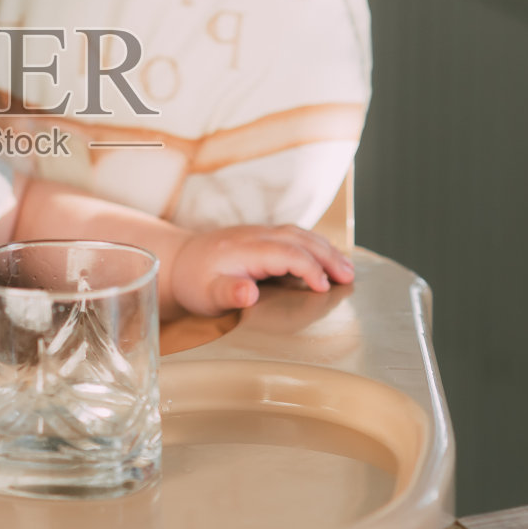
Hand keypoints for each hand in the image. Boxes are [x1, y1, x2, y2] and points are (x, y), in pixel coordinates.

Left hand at [169, 225, 353, 316]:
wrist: (178, 262)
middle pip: (299, 239)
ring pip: (299, 234)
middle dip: (327, 257)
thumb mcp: (207, 295)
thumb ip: (229, 294)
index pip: (287, 253)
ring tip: (347, 269)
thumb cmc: (194, 283)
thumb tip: (250, 293)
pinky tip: (327, 257)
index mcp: (245, 249)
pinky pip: (293, 236)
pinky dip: (314, 245)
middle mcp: (255, 236)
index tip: (324, 288)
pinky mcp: (261, 237)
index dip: (309, 269)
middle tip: (349, 277)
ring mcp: (259, 233)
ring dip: (325, 249)